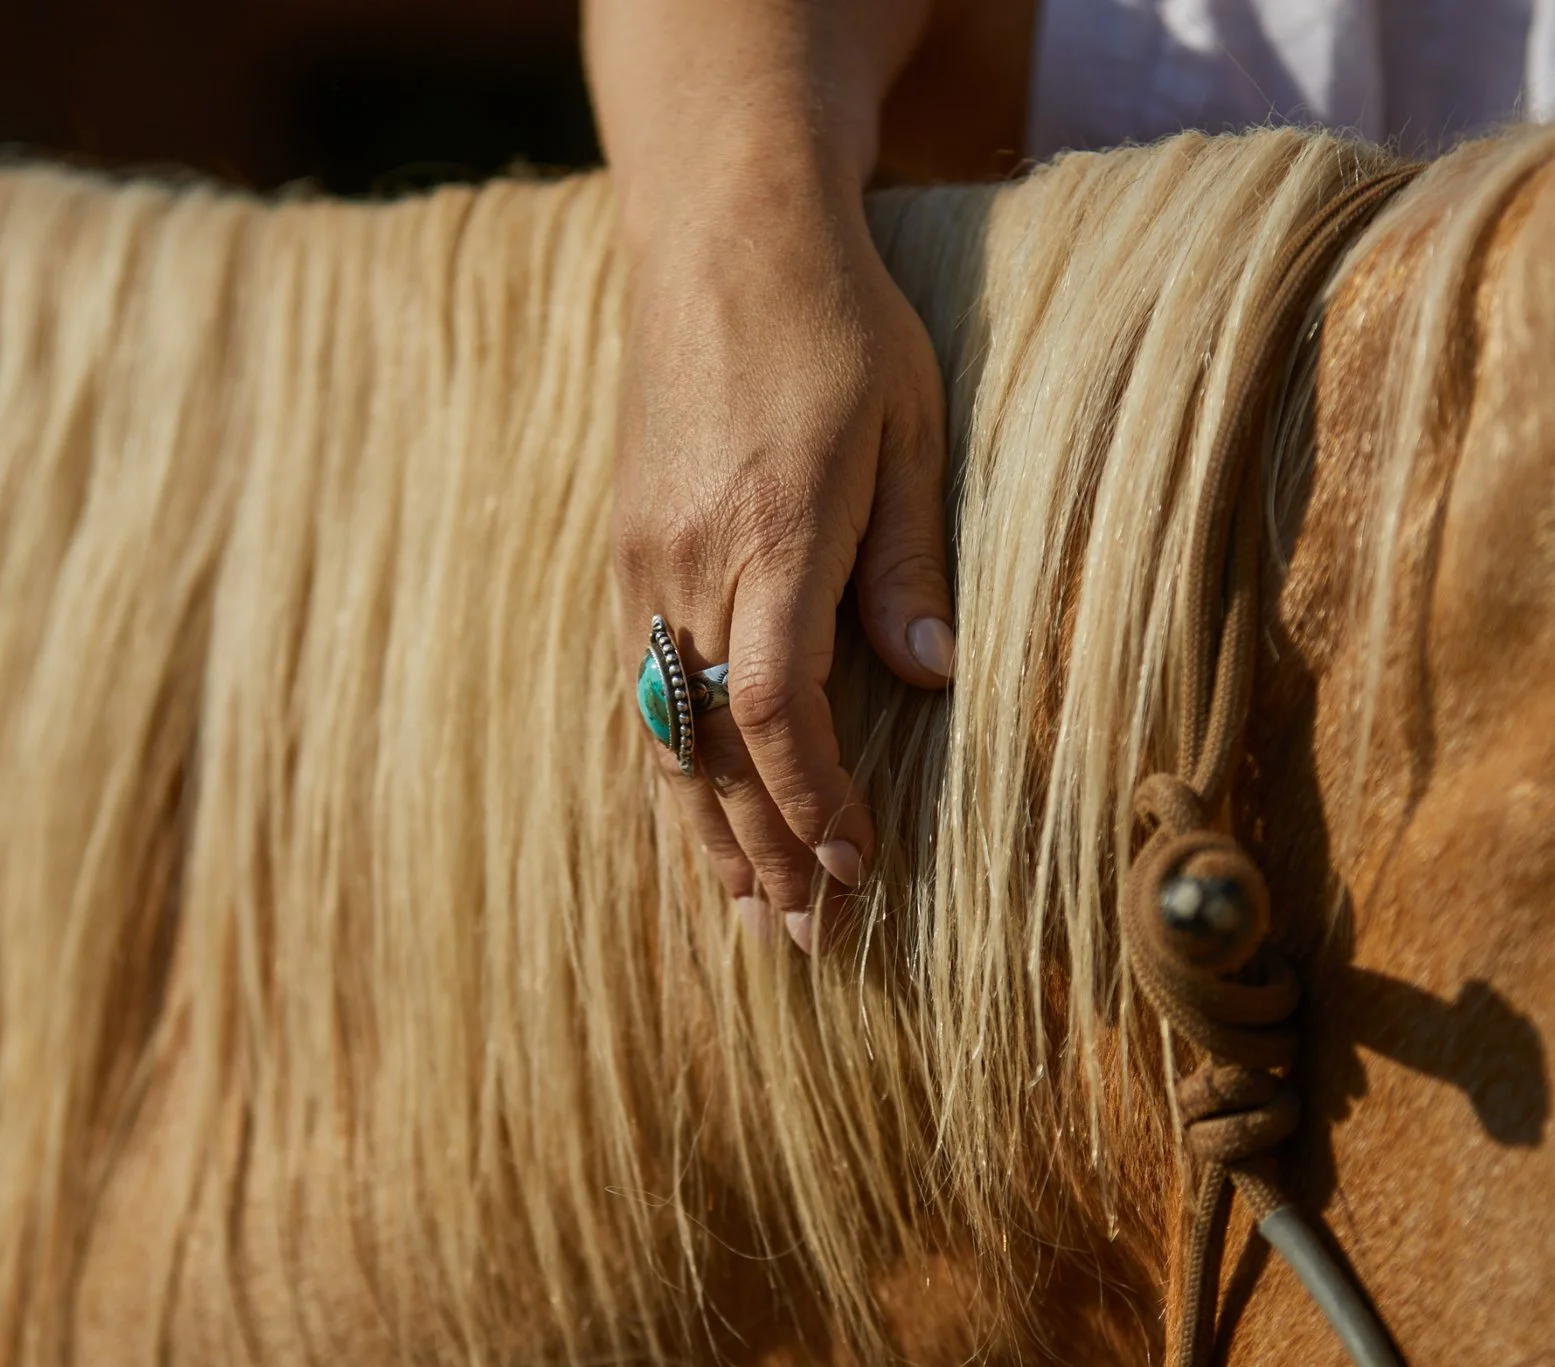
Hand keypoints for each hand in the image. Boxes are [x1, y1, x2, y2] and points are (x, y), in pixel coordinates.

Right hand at [612, 178, 954, 951]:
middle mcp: (688, 564)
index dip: (812, 801)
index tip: (856, 864)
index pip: (776, 710)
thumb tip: (930, 682)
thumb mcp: (908, 430)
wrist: (717, 238)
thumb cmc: (838, 325)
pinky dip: (671, 769)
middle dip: (764, 851)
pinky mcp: (624, 554)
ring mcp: (642, 563)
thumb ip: (909, 563)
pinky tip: (697, 820)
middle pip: (711, 747)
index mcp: (769, 535)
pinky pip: (640, 690)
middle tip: (810, 939)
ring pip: (661, 733)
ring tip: (750, 915)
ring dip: (707, 833)